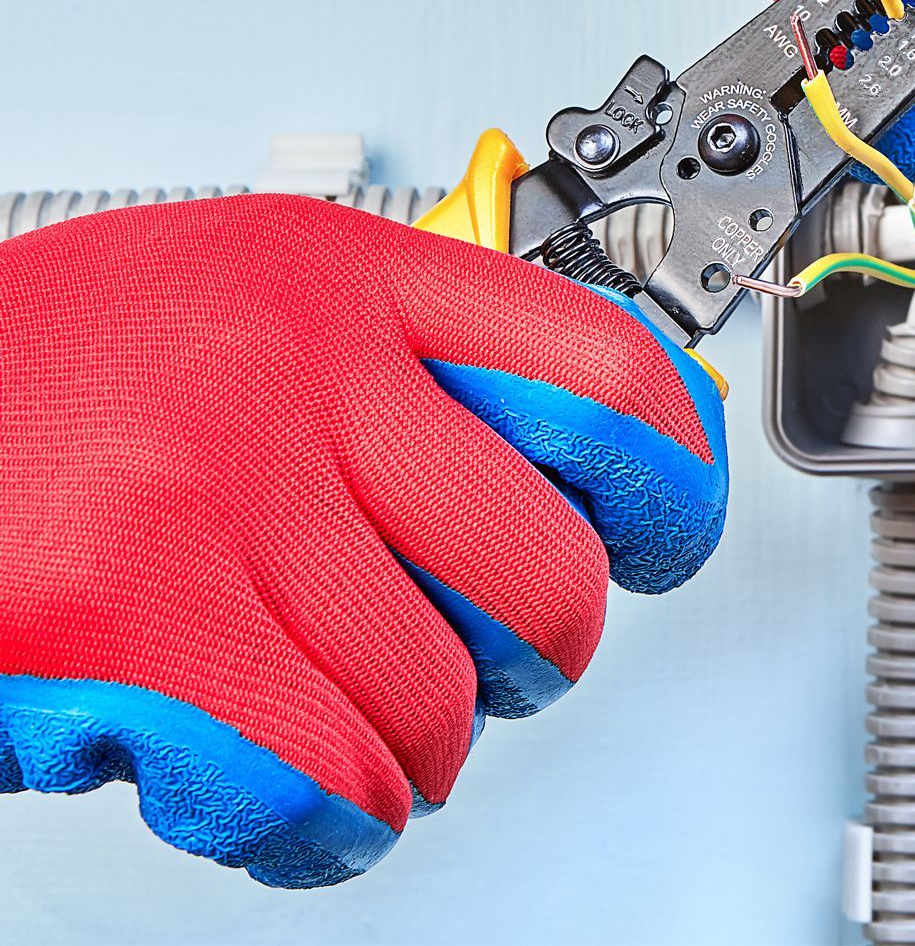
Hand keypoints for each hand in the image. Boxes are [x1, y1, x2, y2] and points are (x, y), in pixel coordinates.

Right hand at [0, 196, 726, 885]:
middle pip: (546, 574)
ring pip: (434, 704)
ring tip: (306, 707)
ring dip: (393, 752)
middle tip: (464, 664)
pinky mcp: (120, 624)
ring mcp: (205, 490)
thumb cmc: (45, 392)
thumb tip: (599, 463)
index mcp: (335, 275)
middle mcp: (287, 365)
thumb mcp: (242, 309)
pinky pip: (322, 781)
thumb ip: (406, 372)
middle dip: (524, 663)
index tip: (659, 537)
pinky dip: (313, 823)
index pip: (604, 378)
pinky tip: (258, 780)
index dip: (669, 484)